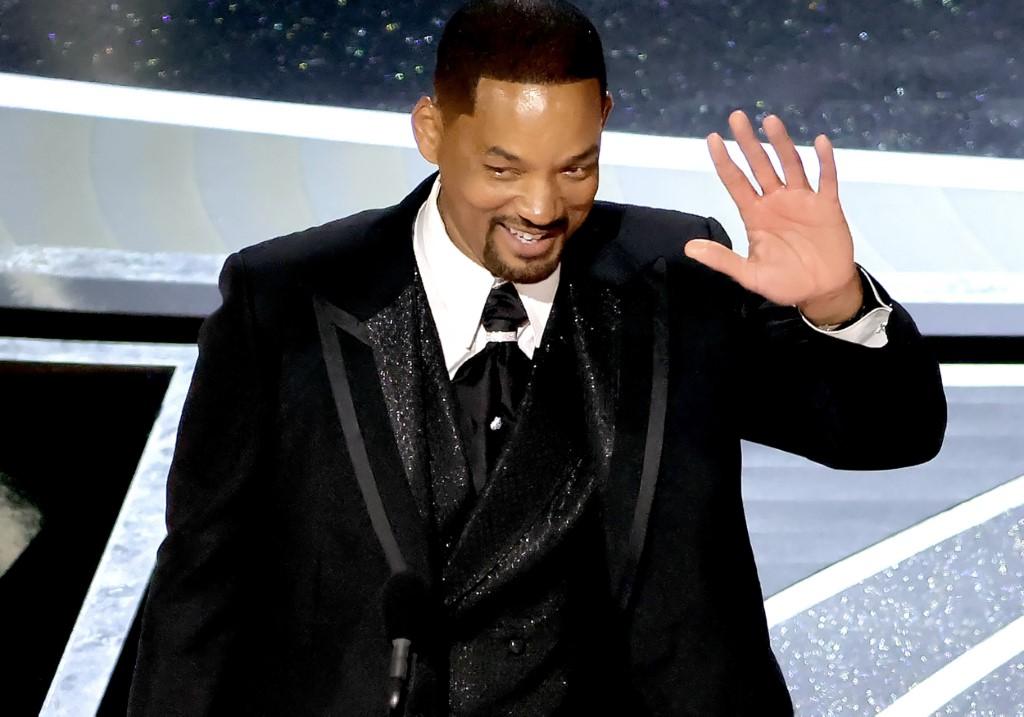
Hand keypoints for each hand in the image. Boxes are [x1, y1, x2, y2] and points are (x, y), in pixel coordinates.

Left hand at [685, 111, 862, 325]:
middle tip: (737, 116)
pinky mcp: (827, 206)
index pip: (736, 182)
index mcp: (755, 214)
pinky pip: (826, 179)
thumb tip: (689, 247)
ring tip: (770, 121)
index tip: (713, 138)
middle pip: (760, 165)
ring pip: (790, 165)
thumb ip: (722, 259)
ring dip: (781, 143)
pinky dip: (824, 161)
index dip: (724, 160)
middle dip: (748, 142)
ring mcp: (802, 200)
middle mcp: (776, 201)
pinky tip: (819, 142)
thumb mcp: (749, 275)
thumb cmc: (785, 282)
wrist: (821, 291)